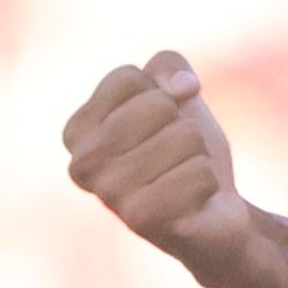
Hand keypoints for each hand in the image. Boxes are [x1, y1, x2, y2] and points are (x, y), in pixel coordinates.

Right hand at [64, 51, 260, 285]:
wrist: (211, 212)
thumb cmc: (184, 150)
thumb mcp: (175, 93)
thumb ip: (169, 65)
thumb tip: (181, 88)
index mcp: (76, 132)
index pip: (126, 77)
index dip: (160, 92)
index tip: (160, 124)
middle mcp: (81, 165)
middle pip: (158, 105)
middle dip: (184, 125)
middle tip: (177, 156)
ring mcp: (109, 195)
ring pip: (185, 137)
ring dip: (199, 155)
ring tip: (184, 178)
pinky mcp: (142, 221)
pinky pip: (199, 173)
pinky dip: (209, 182)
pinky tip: (193, 202)